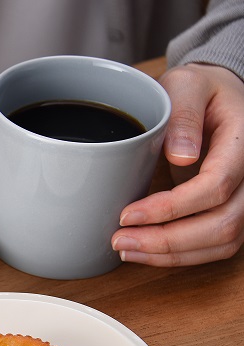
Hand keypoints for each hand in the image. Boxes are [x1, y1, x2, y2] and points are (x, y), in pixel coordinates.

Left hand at [112, 63, 243, 265]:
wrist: (216, 97)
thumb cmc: (200, 89)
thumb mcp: (186, 85)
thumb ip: (183, 115)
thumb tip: (181, 156)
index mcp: (243, 142)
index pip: (216, 186)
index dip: (171, 207)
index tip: (128, 214)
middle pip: (223, 224)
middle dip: (168, 240)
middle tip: (120, 240)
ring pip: (223, 241)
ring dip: (172, 254)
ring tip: (127, 249)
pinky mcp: (232, 210)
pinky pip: (216, 245)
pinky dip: (181, 255)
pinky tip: (145, 251)